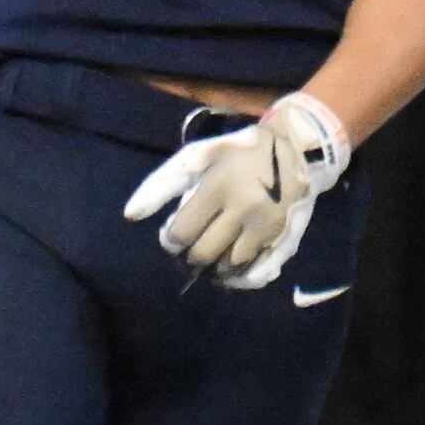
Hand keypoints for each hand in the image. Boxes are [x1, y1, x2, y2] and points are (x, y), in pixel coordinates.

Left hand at [122, 93, 345, 289]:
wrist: (293, 150)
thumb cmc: (235, 153)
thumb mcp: (195, 158)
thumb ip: (161, 185)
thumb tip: (130, 216)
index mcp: (217, 188)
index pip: (182, 233)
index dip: (171, 240)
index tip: (173, 236)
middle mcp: (243, 210)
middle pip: (204, 254)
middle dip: (190, 257)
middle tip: (191, 247)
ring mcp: (266, 227)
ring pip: (229, 266)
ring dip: (215, 266)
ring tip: (212, 254)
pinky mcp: (284, 238)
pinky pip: (256, 271)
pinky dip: (239, 274)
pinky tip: (232, 265)